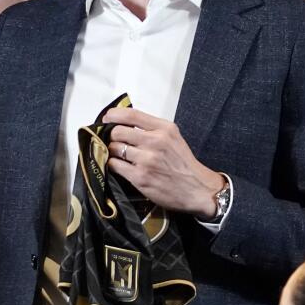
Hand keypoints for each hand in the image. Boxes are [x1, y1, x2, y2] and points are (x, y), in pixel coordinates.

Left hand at [102, 107, 221, 217]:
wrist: (198, 189)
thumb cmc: (183, 164)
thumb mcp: (173, 137)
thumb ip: (152, 128)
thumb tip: (124, 122)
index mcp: (164, 129)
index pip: (131, 115)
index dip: (113, 115)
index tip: (107, 118)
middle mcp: (156, 142)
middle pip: (117, 131)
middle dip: (110, 135)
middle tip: (111, 140)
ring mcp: (147, 160)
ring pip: (114, 148)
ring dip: (111, 151)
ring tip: (116, 154)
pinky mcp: (140, 177)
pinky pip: (115, 165)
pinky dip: (112, 164)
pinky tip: (119, 165)